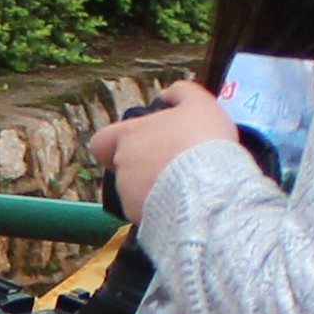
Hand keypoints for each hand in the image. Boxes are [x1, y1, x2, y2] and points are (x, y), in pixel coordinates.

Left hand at [98, 81, 237, 221]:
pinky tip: (186, 205)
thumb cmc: (202, 141)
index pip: (102, 142)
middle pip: (125, 168)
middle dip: (145, 167)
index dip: (115, 143)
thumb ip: (181, 93)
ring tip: (186, 187)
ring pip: (136, 193)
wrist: (211, 189)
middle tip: (174, 165)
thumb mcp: (200, 103)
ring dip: (154, 190)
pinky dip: (162, 211)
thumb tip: (170, 94)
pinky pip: (148, 215)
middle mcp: (122, 167)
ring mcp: (129, 197)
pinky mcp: (141, 221)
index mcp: (127, 137)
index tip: (139, 144)